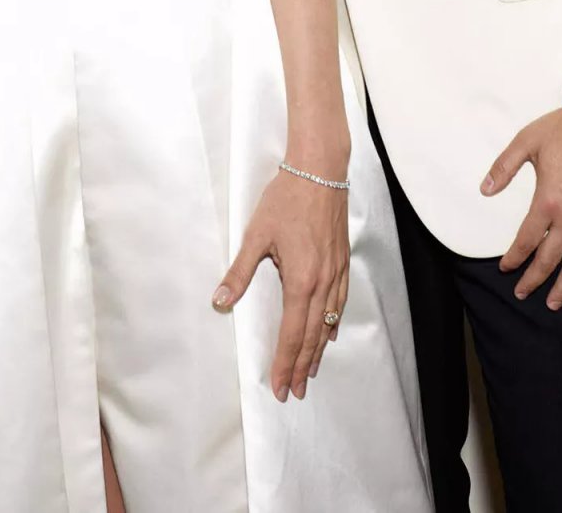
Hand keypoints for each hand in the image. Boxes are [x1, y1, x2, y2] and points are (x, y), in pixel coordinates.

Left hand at [211, 168, 348, 401]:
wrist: (320, 170)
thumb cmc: (286, 199)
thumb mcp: (256, 234)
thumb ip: (239, 271)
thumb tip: (220, 300)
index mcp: (301, 280)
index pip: (293, 333)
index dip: (286, 363)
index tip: (281, 387)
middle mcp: (323, 282)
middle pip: (313, 335)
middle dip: (303, 366)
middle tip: (296, 392)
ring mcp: (336, 272)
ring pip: (328, 321)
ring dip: (318, 349)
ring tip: (311, 371)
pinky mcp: (342, 260)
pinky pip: (340, 301)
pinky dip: (333, 322)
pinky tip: (330, 330)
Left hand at [482, 104, 561, 309]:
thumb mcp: (526, 142)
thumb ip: (503, 167)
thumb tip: (484, 189)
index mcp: (547, 203)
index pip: (526, 240)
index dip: (514, 257)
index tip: (505, 268)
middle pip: (550, 258)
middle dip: (534, 278)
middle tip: (523, 293)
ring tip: (555, 302)